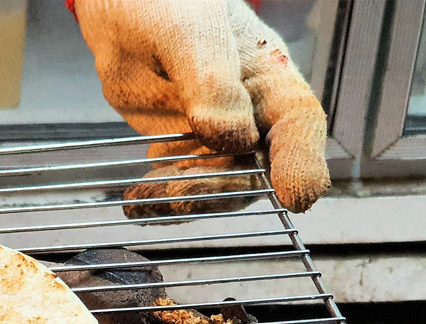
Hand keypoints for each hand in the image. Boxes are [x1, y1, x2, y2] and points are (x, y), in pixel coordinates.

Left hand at [74, 0, 329, 214]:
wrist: (122, 9)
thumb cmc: (167, 4)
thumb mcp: (187, 31)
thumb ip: (209, 80)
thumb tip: (232, 138)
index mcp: (270, 78)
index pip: (297, 124)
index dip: (302, 163)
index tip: (297, 198)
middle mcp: (251, 115)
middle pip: (255, 169)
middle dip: (222, 190)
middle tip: (182, 193)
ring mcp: (216, 137)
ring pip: (216, 185)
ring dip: (185, 198)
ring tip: (148, 195)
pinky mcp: (181, 148)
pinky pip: (178, 183)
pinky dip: (157, 198)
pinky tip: (135, 201)